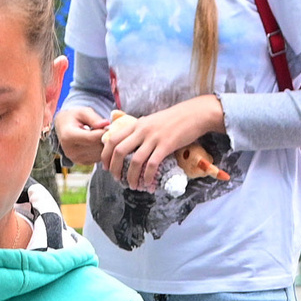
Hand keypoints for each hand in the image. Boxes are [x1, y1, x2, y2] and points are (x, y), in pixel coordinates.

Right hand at [55, 104, 111, 167]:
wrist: (63, 128)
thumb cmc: (73, 117)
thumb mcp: (82, 112)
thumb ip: (94, 118)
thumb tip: (107, 124)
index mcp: (68, 136)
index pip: (92, 138)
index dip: (104, 132)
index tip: (111, 126)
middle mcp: (70, 151)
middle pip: (97, 147)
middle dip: (106, 138)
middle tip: (109, 130)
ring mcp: (76, 159)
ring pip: (100, 154)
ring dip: (105, 145)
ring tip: (103, 135)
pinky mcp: (82, 163)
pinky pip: (98, 158)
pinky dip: (101, 151)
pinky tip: (99, 142)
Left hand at [97, 97, 224, 189]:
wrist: (194, 114)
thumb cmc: (174, 119)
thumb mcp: (151, 121)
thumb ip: (140, 132)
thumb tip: (131, 145)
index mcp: (136, 124)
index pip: (113, 139)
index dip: (106, 155)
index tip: (106, 166)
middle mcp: (142, 130)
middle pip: (119, 151)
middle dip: (114, 168)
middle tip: (116, 179)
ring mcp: (153, 138)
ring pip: (135, 161)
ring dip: (131, 176)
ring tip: (132, 185)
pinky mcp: (166, 145)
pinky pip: (152, 164)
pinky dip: (147, 176)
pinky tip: (147, 183)